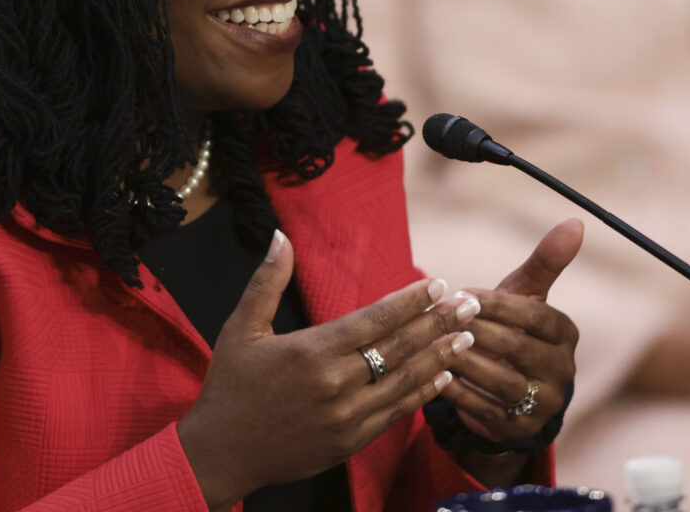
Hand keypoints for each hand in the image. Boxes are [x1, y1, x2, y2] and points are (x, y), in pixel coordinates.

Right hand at [177, 230, 479, 509]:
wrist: (220, 454)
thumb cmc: (230, 387)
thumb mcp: (240, 328)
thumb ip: (267, 281)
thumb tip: (279, 236)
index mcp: (311, 350)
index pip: (375, 319)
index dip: (410, 301)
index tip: (437, 284)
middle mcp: (334, 383)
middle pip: (398, 347)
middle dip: (438, 322)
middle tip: (469, 304)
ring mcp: (345, 416)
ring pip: (404, 381)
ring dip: (439, 356)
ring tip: (467, 337)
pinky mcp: (349, 441)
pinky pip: (395, 413)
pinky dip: (422, 394)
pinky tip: (443, 377)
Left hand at [439, 219, 581, 443]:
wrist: (505, 386)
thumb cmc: (512, 326)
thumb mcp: (526, 294)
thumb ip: (546, 261)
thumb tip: (576, 221)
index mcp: (566, 335)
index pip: (535, 316)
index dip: (497, 304)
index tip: (462, 293)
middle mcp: (563, 372)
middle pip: (519, 349)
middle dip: (479, 332)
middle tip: (444, 319)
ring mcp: (544, 405)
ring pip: (503, 382)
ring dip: (466, 362)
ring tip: (436, 345)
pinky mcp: (519, 430)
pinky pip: (486, 412)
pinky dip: (459, 394)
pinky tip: (436, 376)